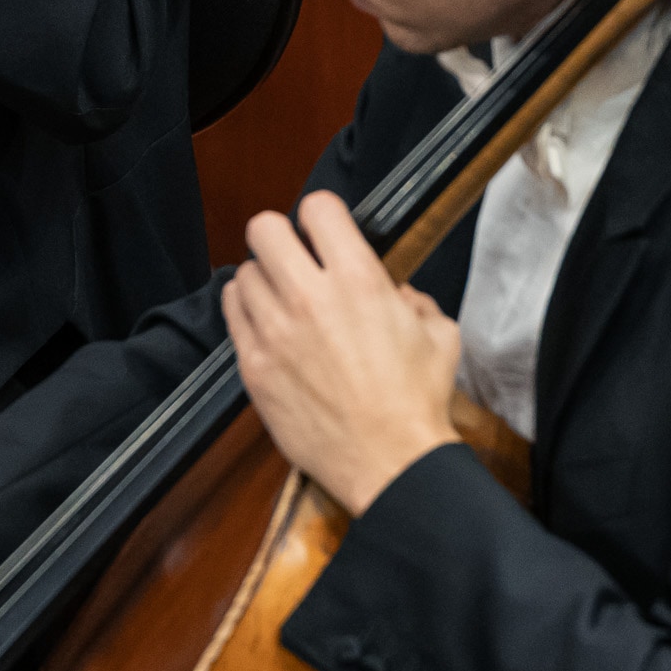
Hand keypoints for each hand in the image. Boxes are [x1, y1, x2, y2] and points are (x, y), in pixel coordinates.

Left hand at [224, 193, 462, 515]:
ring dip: (263, 279)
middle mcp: (310, 297)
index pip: (318, 208)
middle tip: (295, 258)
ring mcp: (275, 331)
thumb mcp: (439, 336)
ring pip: (244, 272)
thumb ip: (414, 300)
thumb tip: (396, 290)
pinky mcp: (254, 365)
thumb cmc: (416, 403)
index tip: (325, 231)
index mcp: (359, 280)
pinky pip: (231, 312)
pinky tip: (265, 321)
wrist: (390, 463)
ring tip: (281, 298)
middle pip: (264, 228)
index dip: (322, 215)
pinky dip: (246, 309)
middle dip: (281, 237)